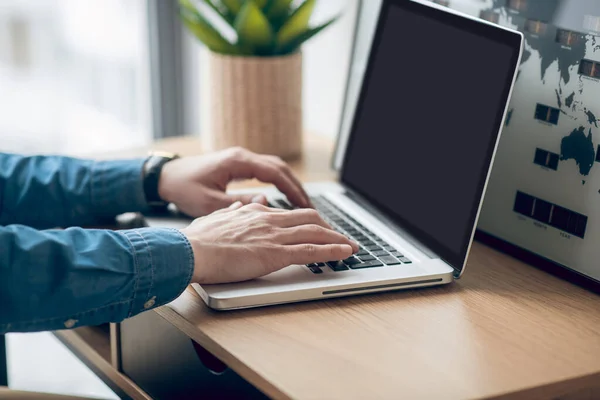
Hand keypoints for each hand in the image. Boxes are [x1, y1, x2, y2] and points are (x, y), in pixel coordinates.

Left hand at [158, 147, 310, 216]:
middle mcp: (242, 157)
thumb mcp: (210, 202)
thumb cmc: (183, 187)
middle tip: (310, 207)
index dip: (292, 189)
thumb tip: (265, 204)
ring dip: (289, 184)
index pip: (274, 172)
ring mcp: (240, 160)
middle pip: (279, 168)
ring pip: (274, 168)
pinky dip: (278, 182)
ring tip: (301, 204)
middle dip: (296, 187)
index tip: (304, 205)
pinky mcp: (237, 165)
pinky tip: (283, 196)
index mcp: (237, 162)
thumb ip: (238, 204)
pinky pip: (265, 171)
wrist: (165, 177)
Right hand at [180, 202, 358, 283]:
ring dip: (338, 239)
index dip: (310, 221)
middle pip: (310, 219)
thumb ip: (238, 209)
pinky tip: (345, 253)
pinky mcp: (274, 254)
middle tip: (342, 237)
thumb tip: (253, 202)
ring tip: (352, 246)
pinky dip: (332, 251)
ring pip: (316, 233)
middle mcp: (269, 220)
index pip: (292, 214)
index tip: (320, 227)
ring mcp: (273, 236)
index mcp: (257, 213)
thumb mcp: (218, 217)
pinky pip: (310, 251)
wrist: (189, 251)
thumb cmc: (199, 240)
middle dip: (330, 228)